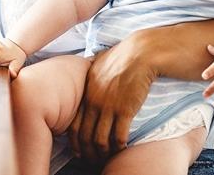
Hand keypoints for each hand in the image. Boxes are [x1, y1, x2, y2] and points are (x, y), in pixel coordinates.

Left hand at [69, 40, 155, 161]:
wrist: (139, 54)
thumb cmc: (121, 57)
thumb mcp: (98, 66)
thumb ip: (91, 78)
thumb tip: (88, 80)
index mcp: (86, 92)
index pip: (74, 124)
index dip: (75, 141)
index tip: (78, 150)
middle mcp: (94, 102)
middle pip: (85, 135)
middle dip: (87, 151)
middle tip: (91, 159)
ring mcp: (108, 107)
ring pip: (100, 139)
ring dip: (103, 152)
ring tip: (106, 157)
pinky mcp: (125, 110)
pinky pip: (119, 135)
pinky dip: (119, 146)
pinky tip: (122, 148)